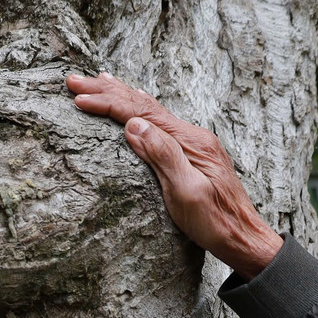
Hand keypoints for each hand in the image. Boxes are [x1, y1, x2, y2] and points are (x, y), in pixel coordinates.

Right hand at [64, 72, 282, 278]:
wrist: (243, 237)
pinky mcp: (192, 153)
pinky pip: (159, 121)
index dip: (108, 104)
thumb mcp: (187, 193)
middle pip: (143, 105)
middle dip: (107, 91)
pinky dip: (139, 107)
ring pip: (150, 109)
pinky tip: (136, 102)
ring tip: (100, 80)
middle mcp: (192, 135)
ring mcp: (193, 142)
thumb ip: (163, 156)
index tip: (79, 98)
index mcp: (189, 142)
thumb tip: (134, 125)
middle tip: (74, 81)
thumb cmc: (215, 222)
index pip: (141, 114)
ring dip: (121, 94)